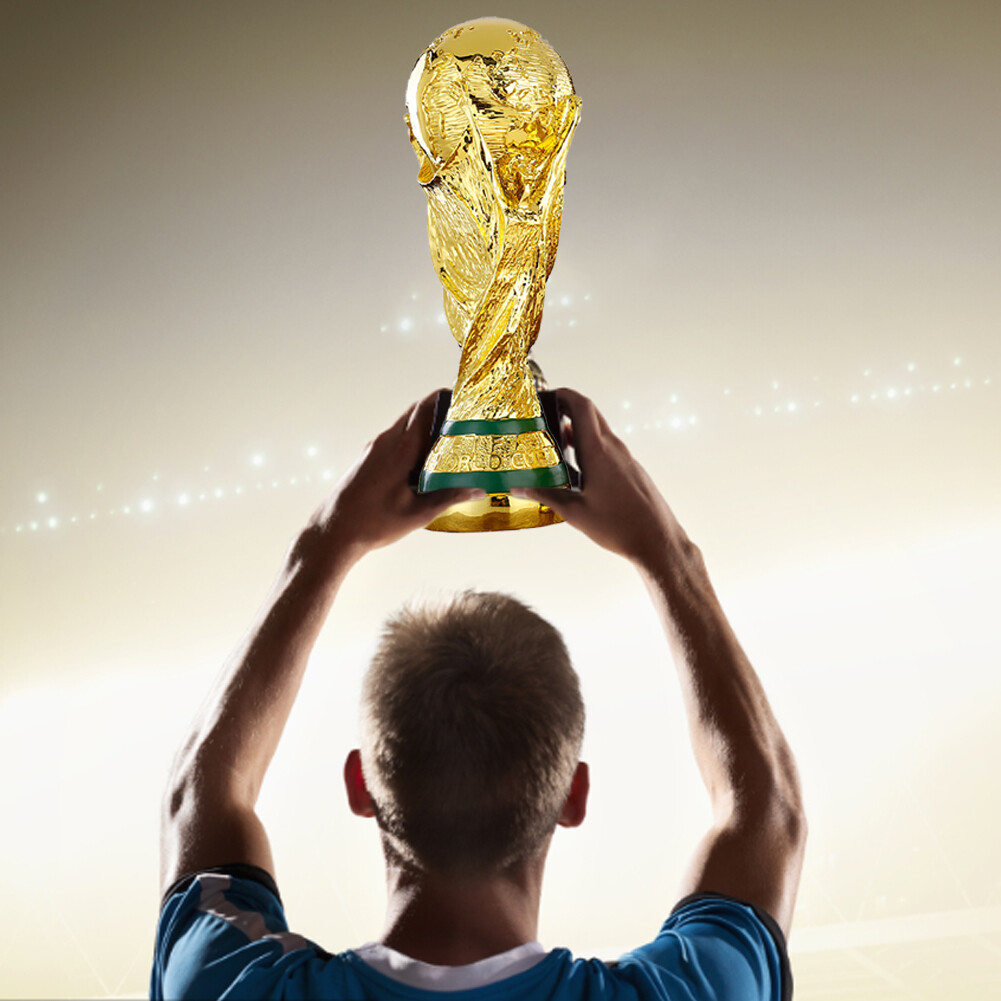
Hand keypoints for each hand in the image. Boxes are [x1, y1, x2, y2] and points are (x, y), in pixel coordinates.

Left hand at [306, 391, 476, 561]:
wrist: (333, 532)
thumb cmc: (372, 523)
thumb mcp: (418, 513)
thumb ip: (449, 498)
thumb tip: (477, 490)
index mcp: (399, 449)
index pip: (424, 409)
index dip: (445, 398)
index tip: (464, 397)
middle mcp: (385, 443)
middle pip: (415, 414)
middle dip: (439, 411)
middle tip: (463, 420)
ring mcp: (374, 449)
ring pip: (404, 427)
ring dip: (425, 427)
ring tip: (450, 441)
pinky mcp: (368, 459)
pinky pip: (394, 440)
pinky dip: (412, 441)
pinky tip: (425, 461)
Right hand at [513, 388, 688, 566]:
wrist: (658, 541)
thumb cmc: (619, 527)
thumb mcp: (575, 512)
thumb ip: (546, 495)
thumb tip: (519, 487)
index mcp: (598, 452)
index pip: (582, 406)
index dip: (563, 394)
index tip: (544, 395)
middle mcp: (614, 449)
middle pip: (590, 414)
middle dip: (566, 409)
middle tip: (543, 417)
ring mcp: (625, 458)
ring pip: (598, 433)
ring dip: (576, 432)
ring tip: (552, 446)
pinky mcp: (630, 470)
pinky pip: (606, 449)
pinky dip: (588, 449)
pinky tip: (574, 470)